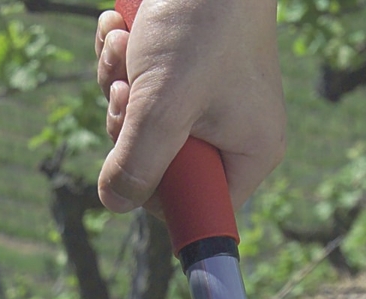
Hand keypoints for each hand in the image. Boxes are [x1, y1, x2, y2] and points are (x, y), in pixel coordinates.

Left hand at [94, 0, 284, 214]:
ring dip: (117, 85)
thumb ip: (137, 163)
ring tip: (123, 47)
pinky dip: (120, 62)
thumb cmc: (201, 23)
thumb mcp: (163, 105)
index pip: (198, 207)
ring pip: (141, 124)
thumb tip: (115, 203)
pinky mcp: (182, 71)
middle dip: (128, 127)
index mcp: (249, 153)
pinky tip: (119, 31)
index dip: (156, 193)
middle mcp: (233, 132)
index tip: (132, 163)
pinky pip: (139, 88)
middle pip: (160, 166)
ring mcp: (207, 101)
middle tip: (126, 92)